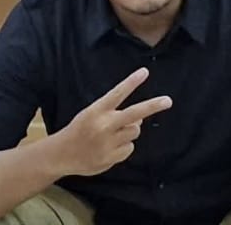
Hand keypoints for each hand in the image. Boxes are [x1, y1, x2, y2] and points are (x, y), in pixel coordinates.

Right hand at [53, 68, 172, 178]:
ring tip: (113, 134)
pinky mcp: (111, 158)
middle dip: (153, 106)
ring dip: (130, 130)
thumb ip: (115, 113)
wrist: (62, 154)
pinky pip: (130, 148)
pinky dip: (124, 147)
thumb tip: (141, 116)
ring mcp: (108, 143)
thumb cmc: (81, 129)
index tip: (145, 72)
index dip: (131, 82)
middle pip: (134, 114)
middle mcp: (104, 126)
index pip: (117, 93)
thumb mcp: (92, 114)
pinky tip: (109, 148)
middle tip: (168, 101)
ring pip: (135, 131)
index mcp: (97, 111)